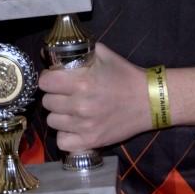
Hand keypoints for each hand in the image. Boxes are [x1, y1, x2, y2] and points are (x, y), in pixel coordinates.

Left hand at [37, 43, 152, 153]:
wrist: (149, 101)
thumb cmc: (126, 76)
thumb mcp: (103, 54)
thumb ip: (76, 52)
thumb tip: (49, 53)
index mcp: (82, 82)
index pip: (45, 82)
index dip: (49, 78)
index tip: (56, 79)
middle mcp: (81, 106)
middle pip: (47, 102)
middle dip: (54, 95)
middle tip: (66, 93)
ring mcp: (85, 126)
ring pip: (52, 121)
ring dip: (59, 114)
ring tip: (72, 109)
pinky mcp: (91, 141)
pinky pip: (62, 141)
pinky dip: (65, 134)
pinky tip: (74, 126)